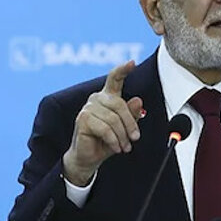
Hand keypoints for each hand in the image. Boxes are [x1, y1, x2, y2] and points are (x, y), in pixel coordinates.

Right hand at [62, 60, 143, 185]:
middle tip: (135, 139)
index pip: (114, 79)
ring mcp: (88, 108)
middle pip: (119, 104)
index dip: (123, 69)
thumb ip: (131, 115)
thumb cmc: (107, 141)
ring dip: (122, 136)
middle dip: (130, 124)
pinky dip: (114, 140)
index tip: (132, 62)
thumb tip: (137, 100)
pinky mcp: (83, 120)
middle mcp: (96, 99)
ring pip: (113, 119)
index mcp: (108, 97)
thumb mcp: (124, 129)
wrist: (89, 158)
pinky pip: (106, 128)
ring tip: (124, 147)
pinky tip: (115, 147)